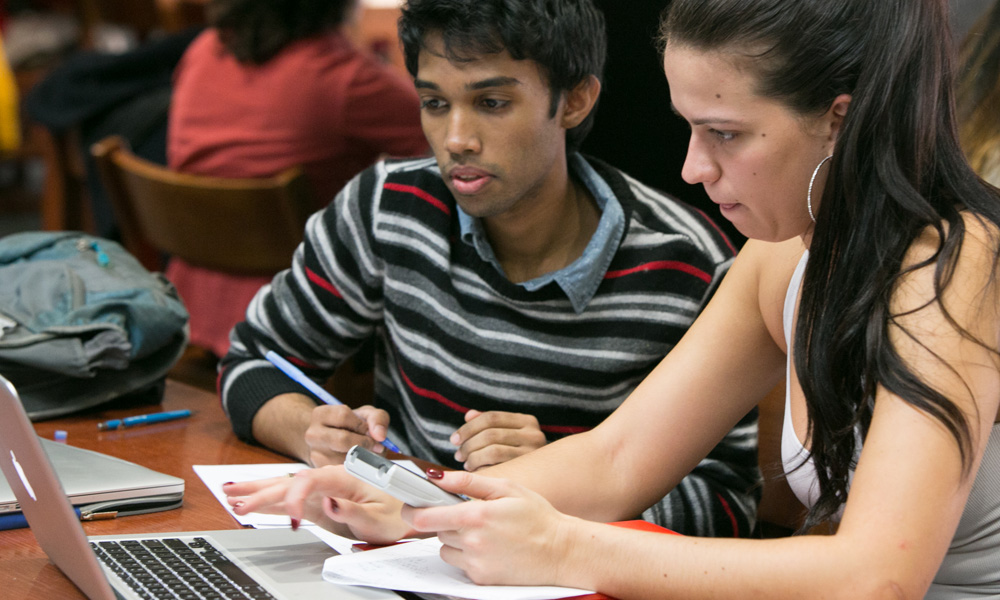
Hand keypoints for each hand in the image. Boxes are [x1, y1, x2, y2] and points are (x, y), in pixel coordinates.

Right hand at [223, 465, 410, 543]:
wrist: (412, 510)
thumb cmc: (400, 512)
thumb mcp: (381, 516)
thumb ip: (352, 509)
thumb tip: (327, 503)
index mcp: (344, 477)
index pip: (310, 482)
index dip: (297, 498)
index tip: (293, 520)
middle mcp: (330, 480)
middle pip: (290, 481)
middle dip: (261, 491)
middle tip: (235, 501)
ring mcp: (324, 491)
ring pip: (286, 488)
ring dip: (258, 493)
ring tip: (230, 495)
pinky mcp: (322, 503)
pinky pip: (292, 500)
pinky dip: (271, 501)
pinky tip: (251, 502)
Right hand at [304, 404, 391, 466]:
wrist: (333, 440)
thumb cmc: (351, 426)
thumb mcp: (366, 415)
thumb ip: (377, 418)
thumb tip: (380, 435)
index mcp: (321, 414)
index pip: (343, 416)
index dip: (363, 425)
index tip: (372, 432)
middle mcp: (313, 434)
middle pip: (342, 439)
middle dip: (364, 443)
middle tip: (375, 447)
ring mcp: (315, 454)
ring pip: (344, 458)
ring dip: (361, 458)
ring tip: (365, 453)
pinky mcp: (321, 470)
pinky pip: (343, 472)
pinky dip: (356, 468)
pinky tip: (358, 463)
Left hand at [401, 470, 577, 585]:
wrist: (562, 552)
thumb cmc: (538, 517)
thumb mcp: (507, 488)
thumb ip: (468, 482)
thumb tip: (438, 477)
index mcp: (476, 516)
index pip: (425, 517)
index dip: (412, 510)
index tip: (410, 505)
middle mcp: (473, 543)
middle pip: (437, 530)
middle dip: (447, 521)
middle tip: (472, 515)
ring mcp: (476, 563)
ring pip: (446, 549)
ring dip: (457, 540)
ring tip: (484, 533)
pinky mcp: (481, 579)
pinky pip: (461, 565)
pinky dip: (469, 556)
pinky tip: (491, 548)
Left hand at [450, 409, 546, 470]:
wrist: (549, 482)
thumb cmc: (520, 457)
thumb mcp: (509, 435)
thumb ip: (490, 424)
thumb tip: (468, 415)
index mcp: (528, 421)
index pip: (492, 417)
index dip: (469, 427)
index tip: (454, 439)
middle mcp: (534, 435)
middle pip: (490, 434)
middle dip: (468, 444)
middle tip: (458, 455)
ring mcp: (533, 454)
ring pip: (492, 450)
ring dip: (473, 457)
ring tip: (466, 464)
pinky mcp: (528, 472)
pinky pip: (497, 467)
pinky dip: (481, 468)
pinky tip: (476, 472)